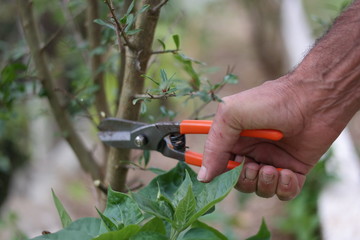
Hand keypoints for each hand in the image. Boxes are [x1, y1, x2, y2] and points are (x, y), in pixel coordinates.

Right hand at [199, 76, 343, 199]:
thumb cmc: (270, 102)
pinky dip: (284, 188)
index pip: (218, 164)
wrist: (313, 100)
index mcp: (234, 139)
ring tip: (270, 169)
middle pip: (237, 181)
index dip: (216, 173)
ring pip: (260, 189)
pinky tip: (287, 173)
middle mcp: (251, 151)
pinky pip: (284, 192)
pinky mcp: (293, 169)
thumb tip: (203, 176)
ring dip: (263, 184)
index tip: (217, 177)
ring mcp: (272, 161)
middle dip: (243, 179)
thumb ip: (215, 145)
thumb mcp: (232, 115)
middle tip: (252, 166)